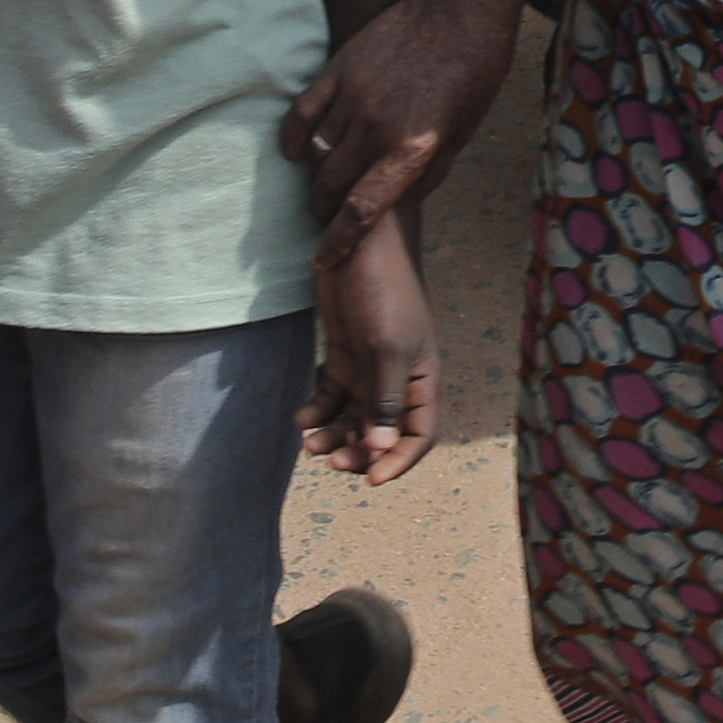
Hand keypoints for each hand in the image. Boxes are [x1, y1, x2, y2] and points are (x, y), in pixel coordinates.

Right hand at [290, 0, 520, 221]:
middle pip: (329, 188)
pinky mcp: (337, 71)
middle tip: (328, 217)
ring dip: (314, 178)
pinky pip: (302, 116)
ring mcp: (352, 98)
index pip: (360, 212)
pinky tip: (298, 151)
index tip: (324, 261)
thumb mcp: (463, 133)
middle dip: (324, 212)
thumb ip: (429, 171)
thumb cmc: (473, 74)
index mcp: (412, 150)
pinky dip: (295, 139)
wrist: (460, 11)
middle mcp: (376, 129)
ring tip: (322, 184)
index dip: (337, 243)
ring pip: (315, 155)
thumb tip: (402, 200)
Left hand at [308, 216, 439, 481]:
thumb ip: (384, 401)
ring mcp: (368, 368)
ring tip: (309, 442)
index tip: (370, 480)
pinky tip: (301, 419)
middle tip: (330, 459)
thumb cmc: (383, 290)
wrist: (359, 242)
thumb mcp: (386, 348)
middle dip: (358, 452)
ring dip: (333, 435)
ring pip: (352, 418)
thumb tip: (379, 451)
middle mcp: (398, 378)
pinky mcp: (342, 355)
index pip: (420, 435)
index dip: (398, 461)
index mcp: (421, 379)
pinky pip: (330, 396)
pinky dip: (317, 411)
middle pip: (381, 433)